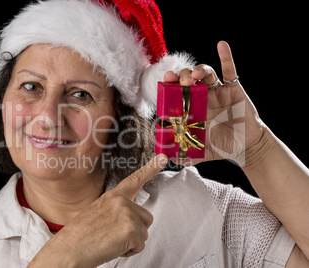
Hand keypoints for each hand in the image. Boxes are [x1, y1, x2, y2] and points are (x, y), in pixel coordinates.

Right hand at [29, 154, 167, 266]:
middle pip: (146, 218)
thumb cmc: (80, 237)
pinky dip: (130, 251)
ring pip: (144, 232)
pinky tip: (113, 247)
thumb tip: (127, 220)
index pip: (133, 180)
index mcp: (112, 197)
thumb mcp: (97, 215)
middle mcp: (120, 201)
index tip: (162, 158)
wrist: (68, 250)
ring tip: (111, 241)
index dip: (150, 168)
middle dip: (134, 231)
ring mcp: (126, 213)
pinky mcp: (131, 228)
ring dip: (131, 241)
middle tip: (112, 236)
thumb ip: (114, 211)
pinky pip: (141, 244)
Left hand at [165, 41, 265, 165]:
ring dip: (199, 70)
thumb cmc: (221, 147)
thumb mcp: (200, 153)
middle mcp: (202, 97)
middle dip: (181, 76)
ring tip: (194, 75)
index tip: (164, 81)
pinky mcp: (233, 89)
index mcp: (191, 108)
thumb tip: (167, 160)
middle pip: (188, 80)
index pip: (176, 93)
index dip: (169, 86)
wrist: (246, 148)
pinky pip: (230, 70)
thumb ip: (185, 156)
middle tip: (178, 79)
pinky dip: (226, 57)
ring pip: (205, 74)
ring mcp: (217, 91)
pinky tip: (221, 45)